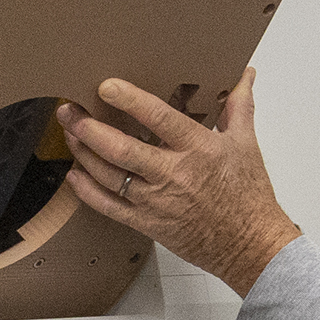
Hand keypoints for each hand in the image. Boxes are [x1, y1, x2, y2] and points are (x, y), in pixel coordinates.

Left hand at [59, 68, 301, 296]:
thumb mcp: (246, 144)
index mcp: (198, 149)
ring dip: (84, 154)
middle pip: (121, 149)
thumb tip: (244, 75)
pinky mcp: (147, 224)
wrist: (250, 245)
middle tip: (69, 111)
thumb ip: (238, 106)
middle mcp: (173, 174)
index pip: (159, 118)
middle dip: (89, 128)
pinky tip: (75, 175)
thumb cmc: (248, 195)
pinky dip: (87, 192)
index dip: (130, 101)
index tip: (106, 86)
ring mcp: (157, 201)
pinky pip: (109, 207)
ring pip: (109, 176)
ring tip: (70, 134)